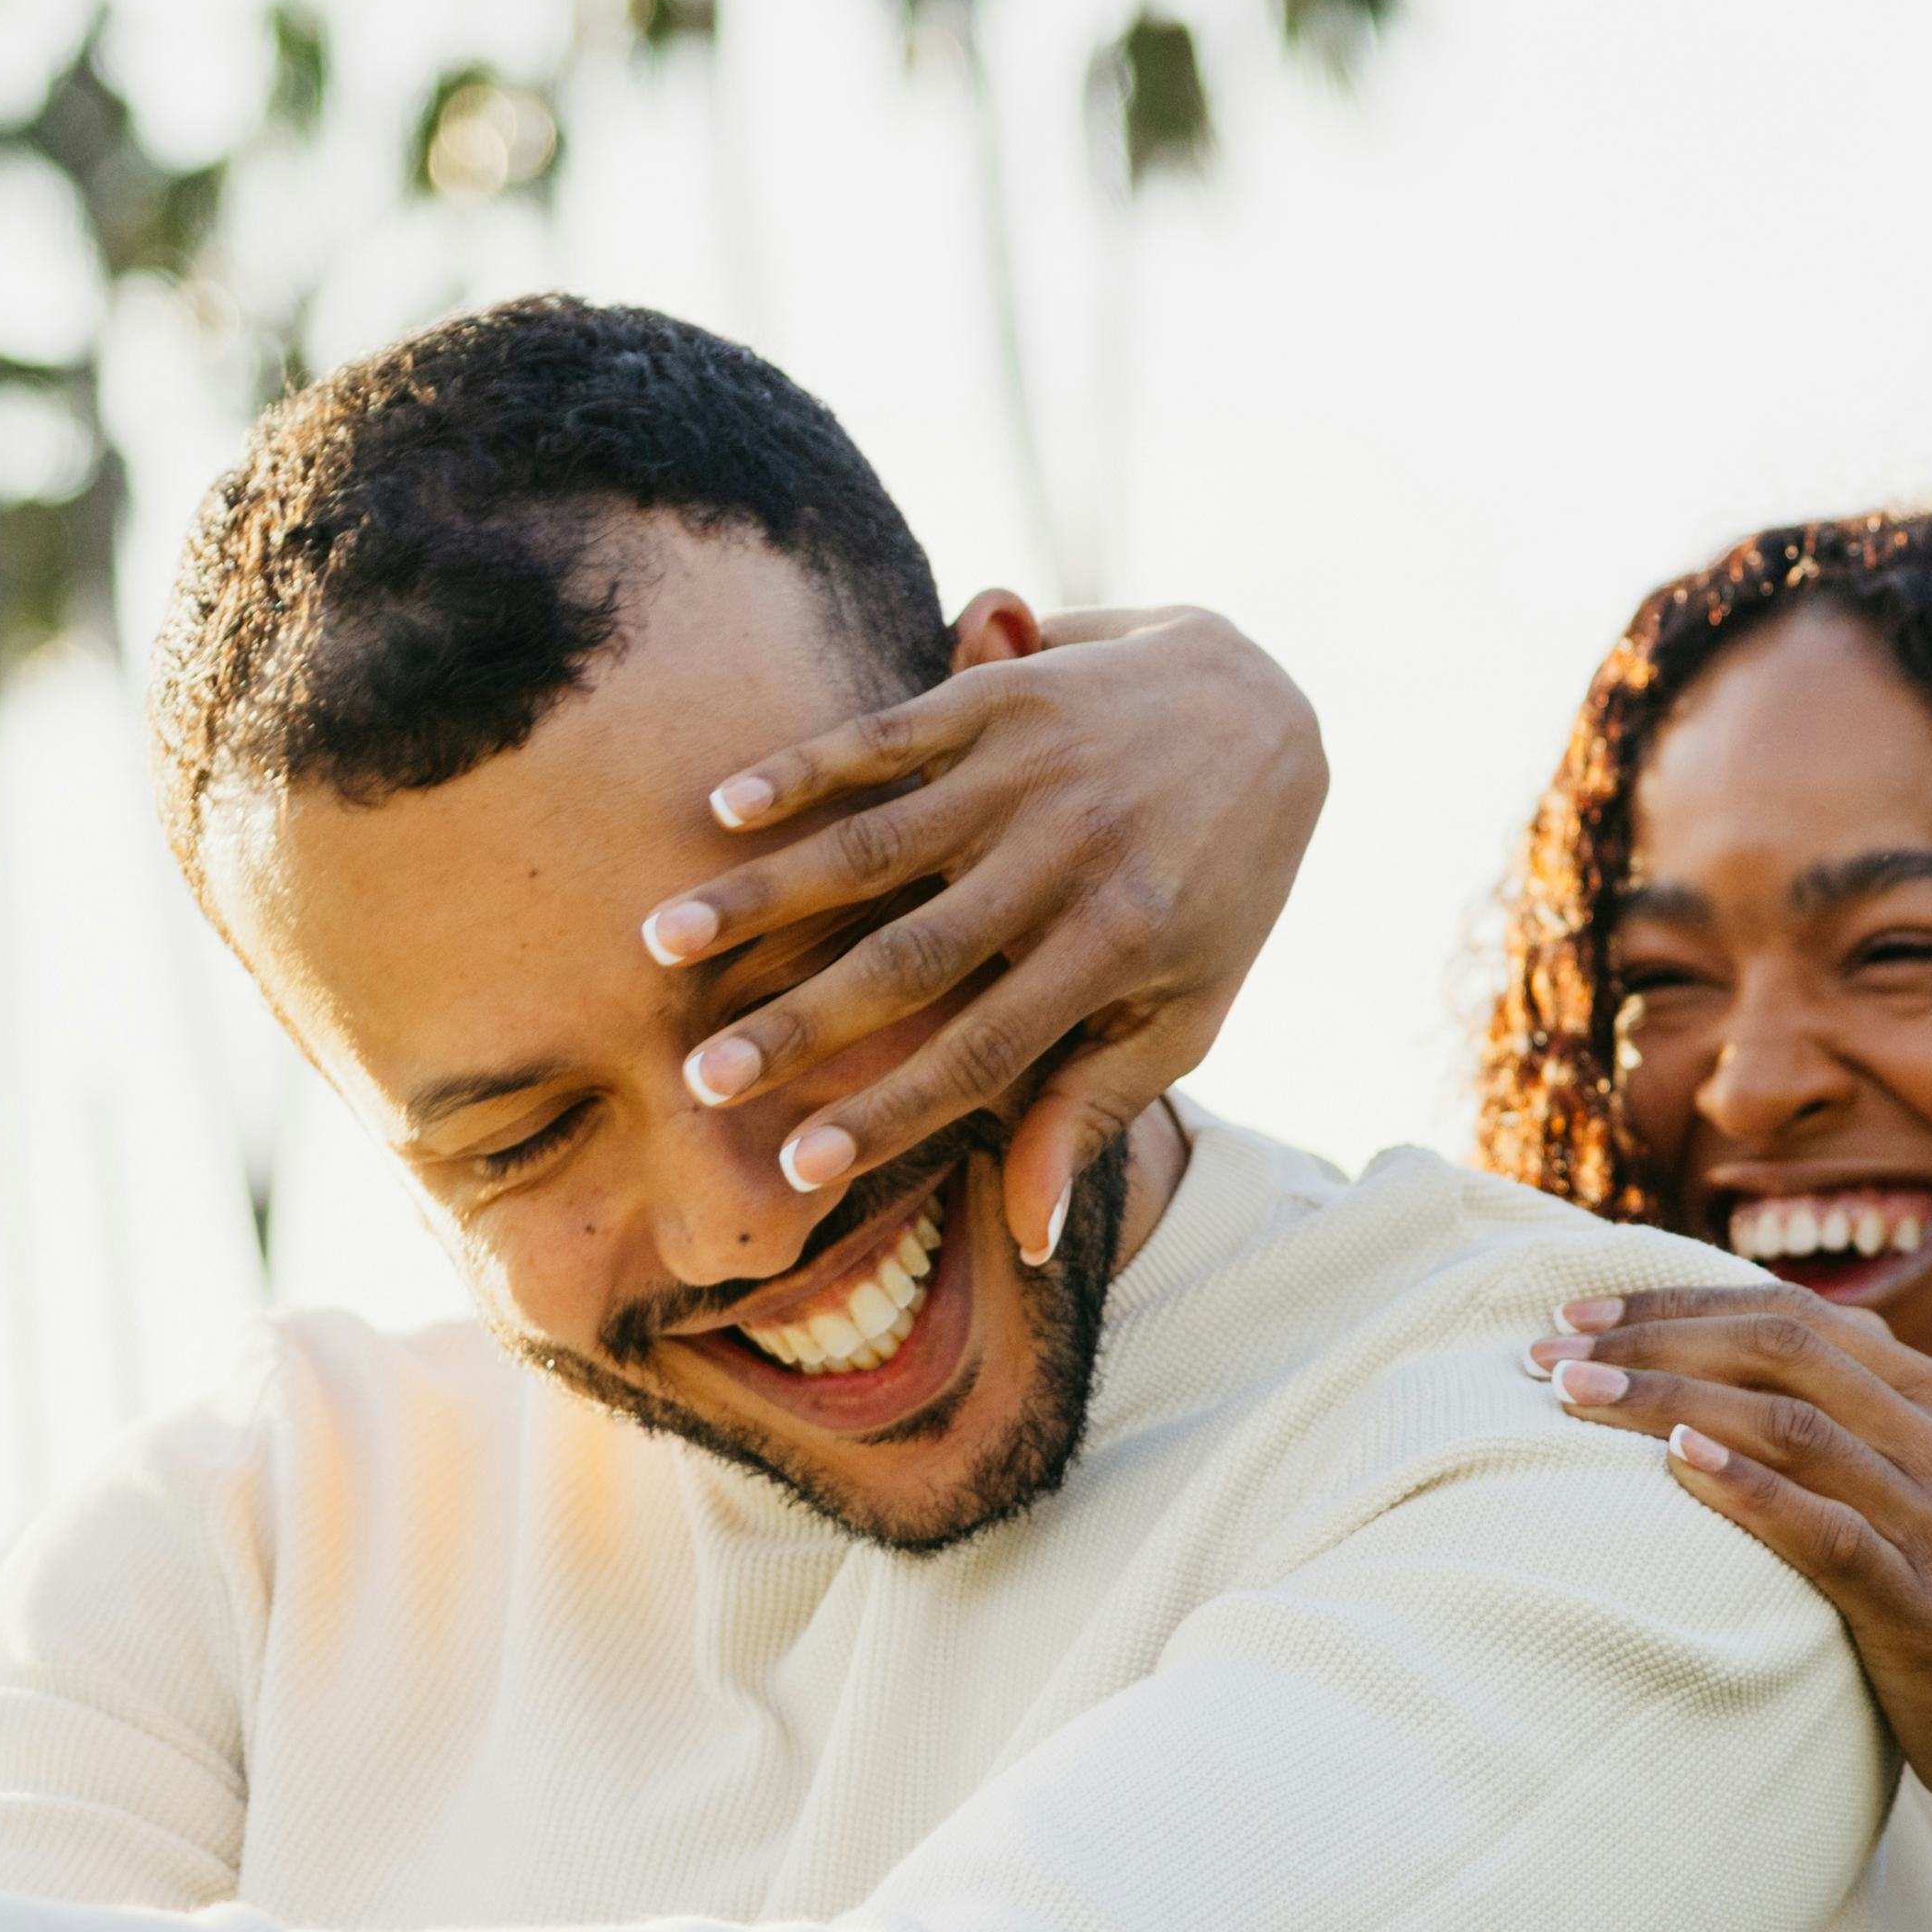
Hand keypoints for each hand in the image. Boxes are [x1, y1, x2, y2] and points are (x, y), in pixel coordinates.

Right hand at [638, 599, 1323, 1266]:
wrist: (1266, 708)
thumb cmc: (1217, 887)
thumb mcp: (1187, 1006)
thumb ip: (1097, 1109)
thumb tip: (1029, 1236)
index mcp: (1113, 948)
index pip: (984, 1052)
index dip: (890, 1112)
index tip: (797, 1166)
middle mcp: (1067, 860)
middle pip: (912, 957)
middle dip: (801, 1022)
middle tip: (699, 1079)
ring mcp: (1031, 774)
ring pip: (878, 843)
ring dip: (766, 892)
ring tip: (665, 940)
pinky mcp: (1004, 695)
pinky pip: (890, 735)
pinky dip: (805, 766)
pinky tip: (722, 806)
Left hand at [1536, 1285, 1931, 1873]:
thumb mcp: (1928, 1506)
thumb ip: (1856, 1439)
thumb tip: (1726, 1394)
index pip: (1796, 1316)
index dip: (1678, 1302)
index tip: (1575, 1313)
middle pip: (1785, 1348)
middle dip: (1655, 1337)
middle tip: (1545, 1349)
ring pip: (1795, 1424)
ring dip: (1672, 1400)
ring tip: (1573, 1396)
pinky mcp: (1927, 1608)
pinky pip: (1831, 1530)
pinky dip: (1751, 1490)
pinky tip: (1676, 1467)